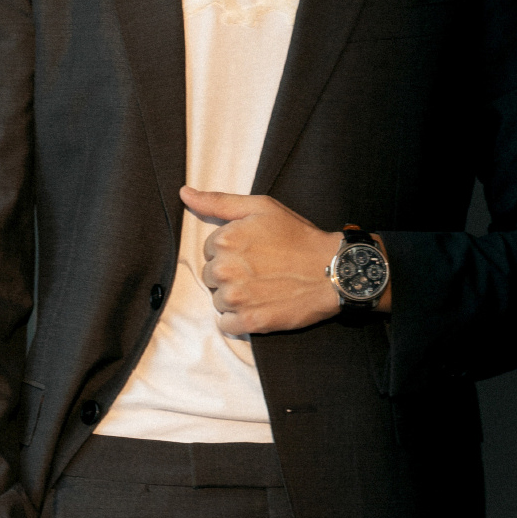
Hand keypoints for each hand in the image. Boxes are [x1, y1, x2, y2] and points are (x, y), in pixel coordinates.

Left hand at [181, 186, 342, 333]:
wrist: (332, 270)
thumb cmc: (298, 236)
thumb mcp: (261, 207)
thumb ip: (218, 201)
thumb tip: (184, 193)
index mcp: (226, 240)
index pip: (210, 249)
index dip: (231, 250)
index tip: (253, 251)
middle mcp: (226, 269)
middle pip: (211, 275)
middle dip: (230, 273)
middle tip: (259, 270)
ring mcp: (237, 298)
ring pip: (218, 300)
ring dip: (234, 297)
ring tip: (262, 287)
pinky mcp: (249, 322)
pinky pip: (226, 324)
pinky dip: (239, 318)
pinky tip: (258, 306)